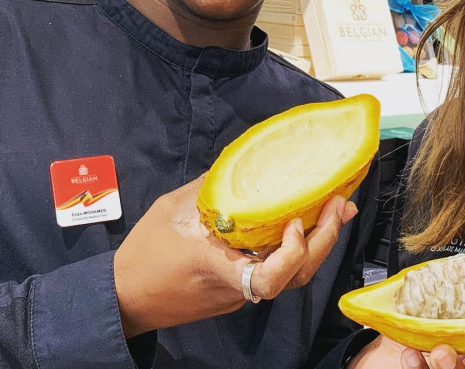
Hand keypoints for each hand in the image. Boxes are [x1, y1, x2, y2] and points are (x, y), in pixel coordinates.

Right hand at [113, 174, 356, 337]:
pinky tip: (307, 224)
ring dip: (319, 243)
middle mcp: (237, 287)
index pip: (269, 281)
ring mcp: (240, 293)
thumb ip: (211, 189)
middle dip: (325, 238)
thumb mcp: (172, 209)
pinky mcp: (239, 291)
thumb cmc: (144, 254)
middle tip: (340, 202)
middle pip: (295, 276)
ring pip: (292, 276)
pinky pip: (277, 272)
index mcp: (220, 268)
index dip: (292, 254)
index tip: (294, 224)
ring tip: (337, 209)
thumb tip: (243, 166)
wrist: (123, 297)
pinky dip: (298, 249)